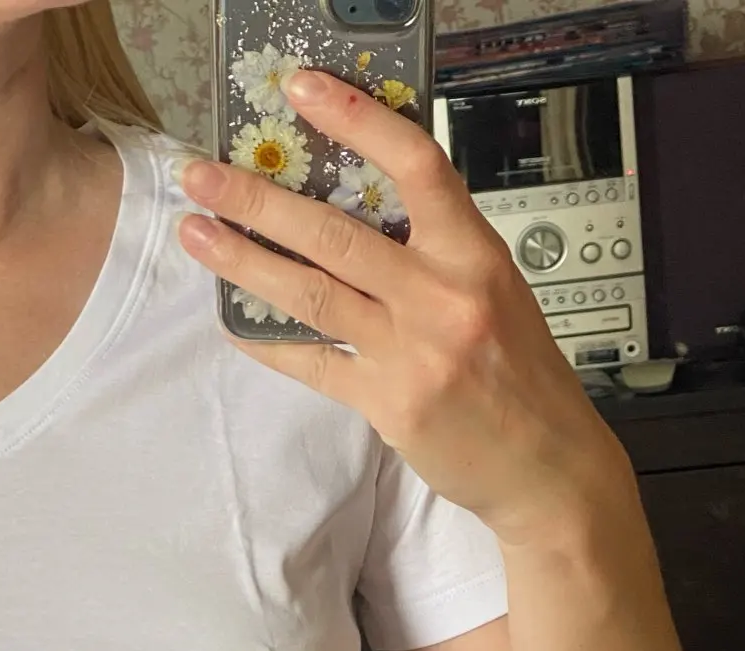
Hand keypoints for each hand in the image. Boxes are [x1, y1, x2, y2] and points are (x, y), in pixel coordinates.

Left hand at [176, 68, 629, 542]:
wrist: (548, 464)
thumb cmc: (518, 373)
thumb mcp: (494, 291)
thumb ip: (434, 254)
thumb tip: (358, 213)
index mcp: (475, 252)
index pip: (415, 166)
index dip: (356, 121)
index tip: (301, 91)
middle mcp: (444, 295)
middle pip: (336, 232)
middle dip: (258, 199)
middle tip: (201, 175)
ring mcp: (414, 351)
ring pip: (312, 294)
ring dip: (244, 263)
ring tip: (197, 235)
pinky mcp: (390, 404)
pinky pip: (315, 363)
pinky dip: (269, 343)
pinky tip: (232, 323)